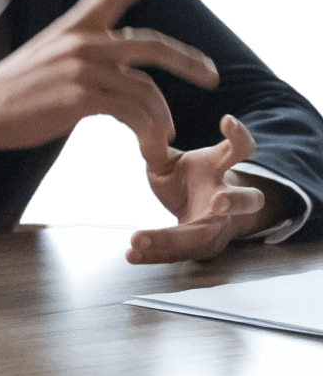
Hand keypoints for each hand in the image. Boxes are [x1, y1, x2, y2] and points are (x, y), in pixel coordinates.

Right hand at [0, 0, 217, 174]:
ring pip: (146, 89)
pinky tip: (148, 145)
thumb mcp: (47, 57)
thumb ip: (81, 54)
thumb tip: (115, 68)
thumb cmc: (12, 90)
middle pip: (150, 43)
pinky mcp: (81, 97)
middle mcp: (81, 41)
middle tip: (211, 75)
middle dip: (188, 60)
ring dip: (162, 117)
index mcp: (71, 26)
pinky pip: (133, 114)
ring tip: (164, 135)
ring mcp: (82, 68)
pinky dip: (148, 132)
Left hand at [128, 114, 275, 262]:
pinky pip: (177, 254)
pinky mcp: (199, 249)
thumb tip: (130, 132)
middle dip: (236, 201)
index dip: (238, 135)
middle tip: (219, 201)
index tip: (226, 120)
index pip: (238, 150)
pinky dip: (153, 254)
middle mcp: (224, 199)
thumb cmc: (182, 178)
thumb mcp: (168, 161)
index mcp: (218, 169)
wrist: (196, 212)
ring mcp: (215, 228)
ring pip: (204, 238)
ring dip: (172, 240)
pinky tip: (130, 255)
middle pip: (246, 201)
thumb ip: (152, 150)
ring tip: (138, 239)